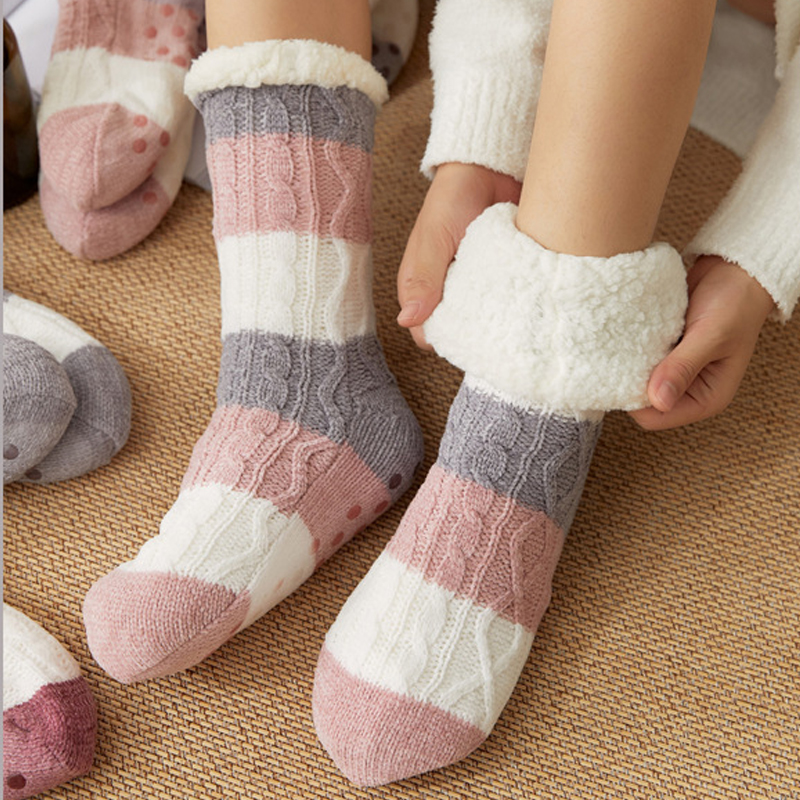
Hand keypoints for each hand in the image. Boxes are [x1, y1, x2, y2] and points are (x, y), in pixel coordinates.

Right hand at [397, 162, 520, 349]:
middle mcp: (446, 291)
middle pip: (458, 332)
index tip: (470, 338)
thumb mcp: (435, 237)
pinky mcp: (500, 277)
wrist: (490, 168)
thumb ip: (423, 278)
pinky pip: (506, 301)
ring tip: (514, 314)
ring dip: (497, 320)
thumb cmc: (453, 197)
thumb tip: (407, 321)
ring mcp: (475, 287)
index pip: (428, 332)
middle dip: (475, 334)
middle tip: (497, 326)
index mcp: (421, 288)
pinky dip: (514, 302)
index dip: (446, 339)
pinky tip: (525, 299)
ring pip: (484, 320)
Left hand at [630, 255, 774, 430]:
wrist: (735, 271)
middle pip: (641, 403)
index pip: (656, 418)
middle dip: (630, 383)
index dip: (635, 401)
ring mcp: (675, 373)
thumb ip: (683, 367)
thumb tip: (657, 400)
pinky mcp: (664, 354)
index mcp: (706, 398)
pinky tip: (629, 335)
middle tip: (622, 355)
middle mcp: (689, 391)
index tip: (624, 373)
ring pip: (636, 381)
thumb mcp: (711, 336)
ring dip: (629, 365)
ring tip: (627, 343)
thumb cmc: (735, 303)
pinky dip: (632, 351)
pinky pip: (638, 361)